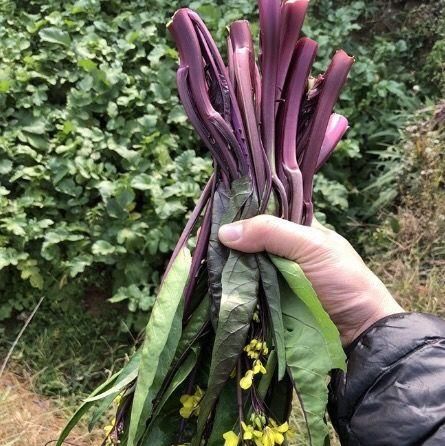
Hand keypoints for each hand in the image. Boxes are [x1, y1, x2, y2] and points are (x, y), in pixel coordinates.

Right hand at [218, 215, 403, 344]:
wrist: (359, 331)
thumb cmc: (343, 280)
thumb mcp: (310, 246)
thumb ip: (271, 232)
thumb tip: (224, 232)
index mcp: (297, 226)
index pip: (262, 211)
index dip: (240, 212)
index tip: (213, 213)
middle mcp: (283, 247)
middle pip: (249, 238)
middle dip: (230, 240)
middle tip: (204, 240)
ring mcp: (275, 273)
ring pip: (245, 262)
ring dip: (229, 264)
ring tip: (203, 259)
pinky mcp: (270, 296)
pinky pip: (247, 286)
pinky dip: (235, 285)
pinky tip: (216, 279)